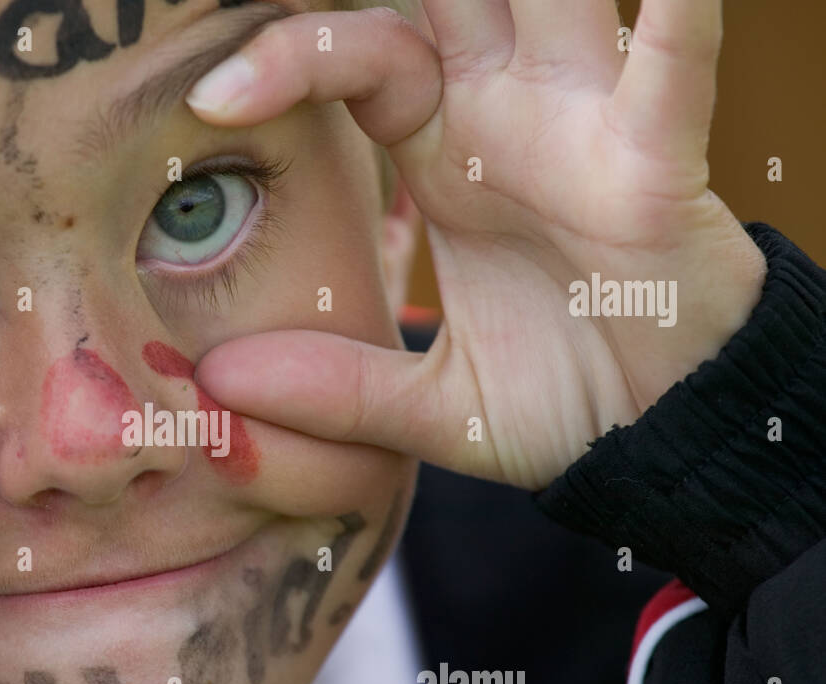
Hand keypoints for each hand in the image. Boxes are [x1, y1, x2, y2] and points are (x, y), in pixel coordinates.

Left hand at [188, 0, 767, 488]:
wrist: (663, 442)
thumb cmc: (561, 405)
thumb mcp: (430, 407)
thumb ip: (334, 390)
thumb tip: (218, 382)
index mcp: (446, 159)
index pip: (363, 59)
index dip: (290, 57)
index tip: (211, 101)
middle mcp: (510, 118)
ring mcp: (585, 129)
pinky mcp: (658, 166)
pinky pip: (668, 74)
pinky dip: (673, 21)